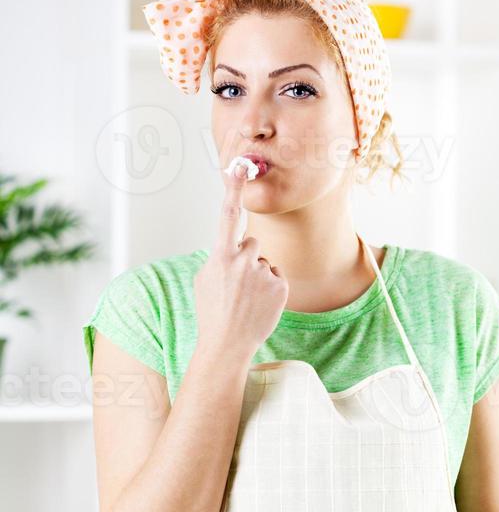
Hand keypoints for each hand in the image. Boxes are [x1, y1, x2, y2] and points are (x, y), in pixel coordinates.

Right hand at [194, 162, 288, 360]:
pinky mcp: (280, 286)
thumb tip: (231, 248)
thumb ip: (218, 257)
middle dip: (246, 259)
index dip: (233, 189)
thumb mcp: (204, 280)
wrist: (227, 345)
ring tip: (246, 300)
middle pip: (251, 243)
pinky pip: (275, 276)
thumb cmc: (212, 312)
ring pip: (263, 262)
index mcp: (221, 257)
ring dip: (257, 275)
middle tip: (237, 286)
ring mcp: (264, 273)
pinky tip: (258, 305)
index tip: (240, 167)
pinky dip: (270, 289)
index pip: (228, 216)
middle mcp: (244, 261)